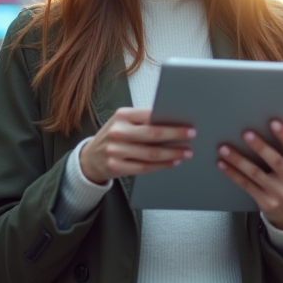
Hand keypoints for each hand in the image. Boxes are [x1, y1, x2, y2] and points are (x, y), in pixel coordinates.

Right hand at [78, 107, 194, 184]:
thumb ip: (144, 121)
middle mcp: (117, 131)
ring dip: (172, 153)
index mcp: (122, 115)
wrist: (91, 157)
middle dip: (175, 136)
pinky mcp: (116, 166)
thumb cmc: (115, 136)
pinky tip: (172, 162)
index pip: (150, 116)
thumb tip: (174, 121)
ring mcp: (115, 150)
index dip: (171, 121)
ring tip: (186, 152)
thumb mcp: (124, 122)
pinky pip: (144, 167)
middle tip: (192, 136)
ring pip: (150, 153)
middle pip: (152, 134)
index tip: (188, 124)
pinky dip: (161, 165)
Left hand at [217, 120, 282, 230]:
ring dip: (238, 160)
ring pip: (256, 174)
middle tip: (246, 133)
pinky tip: (222, 164)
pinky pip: (246, 185)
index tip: (273, 122)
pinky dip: (232, 173)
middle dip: (260, 147)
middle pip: (275, 161)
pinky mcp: (266, 203)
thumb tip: (261, 125)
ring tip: (224, 148)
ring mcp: (280, 193)